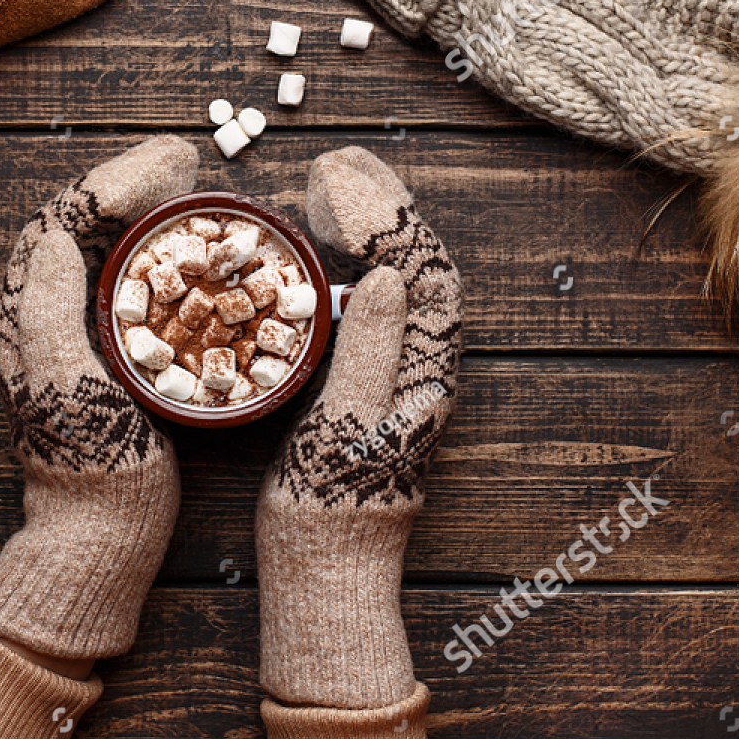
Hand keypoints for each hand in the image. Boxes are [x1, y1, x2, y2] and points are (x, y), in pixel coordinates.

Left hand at [0, 136, 199, 658]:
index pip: (62, 219)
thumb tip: (56, 232)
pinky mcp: (97, 356)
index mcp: (27, 317)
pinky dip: (152, 250)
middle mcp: (38, 317)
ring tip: (188, 188)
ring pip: (98, 247)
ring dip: (139, 209)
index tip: (174, 167)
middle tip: (186, 163)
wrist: (100, 539)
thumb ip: (52, 312)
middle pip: (78, 223)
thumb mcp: (73, 390)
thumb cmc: (94, 470)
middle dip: (129, 183)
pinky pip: (120, 281)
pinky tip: (188, 246)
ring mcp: (67, 336)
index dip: (116, 181)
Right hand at [257, 147, 463, 707]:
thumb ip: (372, 350)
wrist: (328, 575)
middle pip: (415, 264)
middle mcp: (421, 367)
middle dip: (380, 205)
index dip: (386, 211)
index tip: (339, 173)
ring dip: (367, 231)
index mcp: (422, 371)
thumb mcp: (346, 427)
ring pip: (396, 284)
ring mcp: (398, 376)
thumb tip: (391, 271)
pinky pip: (371, 310)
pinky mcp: (371, 387)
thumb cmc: (334, 511)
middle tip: (332, 163)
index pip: (420, 267)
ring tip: (323, 191)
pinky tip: (316, 257)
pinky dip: (348, 269)